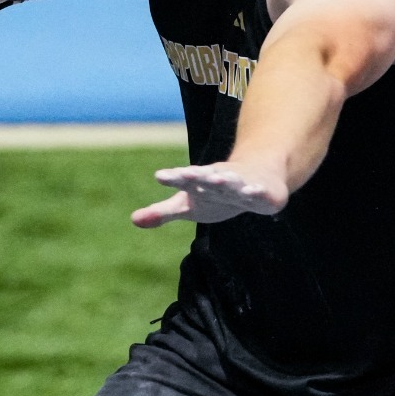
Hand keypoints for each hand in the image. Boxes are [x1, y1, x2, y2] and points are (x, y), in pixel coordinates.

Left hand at [131, 162, 288, 227]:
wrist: (257, 178)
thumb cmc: (215, 194)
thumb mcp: (188, 205)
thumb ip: (162, 213)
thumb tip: (133, 220)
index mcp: (200, 182)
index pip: (184, 179)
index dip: (173, 177)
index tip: (160, 176)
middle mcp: (219, 179)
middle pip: (207, 177)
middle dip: (198, 176)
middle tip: (186, 174)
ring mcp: (241, 184)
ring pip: (232, 182)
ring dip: (225, 180)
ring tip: (217, 178)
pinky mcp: (261, 192)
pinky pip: (258, 192)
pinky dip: (255, 191)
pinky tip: (251, 192)